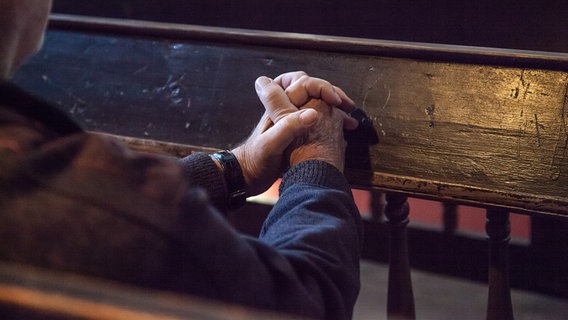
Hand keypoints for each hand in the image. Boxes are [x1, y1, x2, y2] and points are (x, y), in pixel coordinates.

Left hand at [232, 72, 355, 195]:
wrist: (249, 178)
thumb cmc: (256, 160)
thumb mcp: (272, 144)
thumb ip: (289, 127)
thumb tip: (313, 113)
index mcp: (279, 106)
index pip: (302, 82)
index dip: (320, 86)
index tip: (334, 101)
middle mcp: (286, 110)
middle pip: (312, 90)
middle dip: (332, 94)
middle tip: (347, 106)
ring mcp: (293, 121)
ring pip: (317, 105)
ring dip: (335, 110)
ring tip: (350, 122)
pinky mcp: (297, 134)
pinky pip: (318, 122)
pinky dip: (332, 124)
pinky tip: (342, 135)